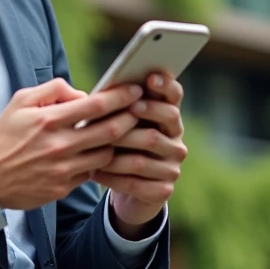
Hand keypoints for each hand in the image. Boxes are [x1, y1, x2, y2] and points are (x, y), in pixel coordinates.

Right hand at [0, 78, 143, 210]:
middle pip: (110, 130)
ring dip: (119, 143)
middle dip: (131, 117)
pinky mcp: (63, 187)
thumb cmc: (5, 135)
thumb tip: (81, 93)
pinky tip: (103, 153)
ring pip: (106, 154)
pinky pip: (92, 172)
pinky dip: (101, 162)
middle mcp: (59, 144)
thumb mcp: (21, 101)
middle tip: (142, 109)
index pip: (95, 105)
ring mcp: (63, 169)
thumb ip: (52, 90)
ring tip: (126, 133)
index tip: (135, 89)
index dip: (120, 96)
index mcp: (49, 119)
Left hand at [95, 73, 187, 233]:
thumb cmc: (116, 146)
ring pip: (144, 156)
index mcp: (167, 118)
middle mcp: (175, 140)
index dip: (165, 86)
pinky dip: (112, 177)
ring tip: (93, 148)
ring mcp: (172, 167)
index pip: (174, 96)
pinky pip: (137, 183)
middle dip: (142, 115)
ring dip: (116, 152)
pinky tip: (93, 171)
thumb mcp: (118, 124)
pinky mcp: (164, 190)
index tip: (150, 78)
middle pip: (166, 121)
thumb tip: (100, 92)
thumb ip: (116, 107)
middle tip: (126, 110)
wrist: (125, 188)